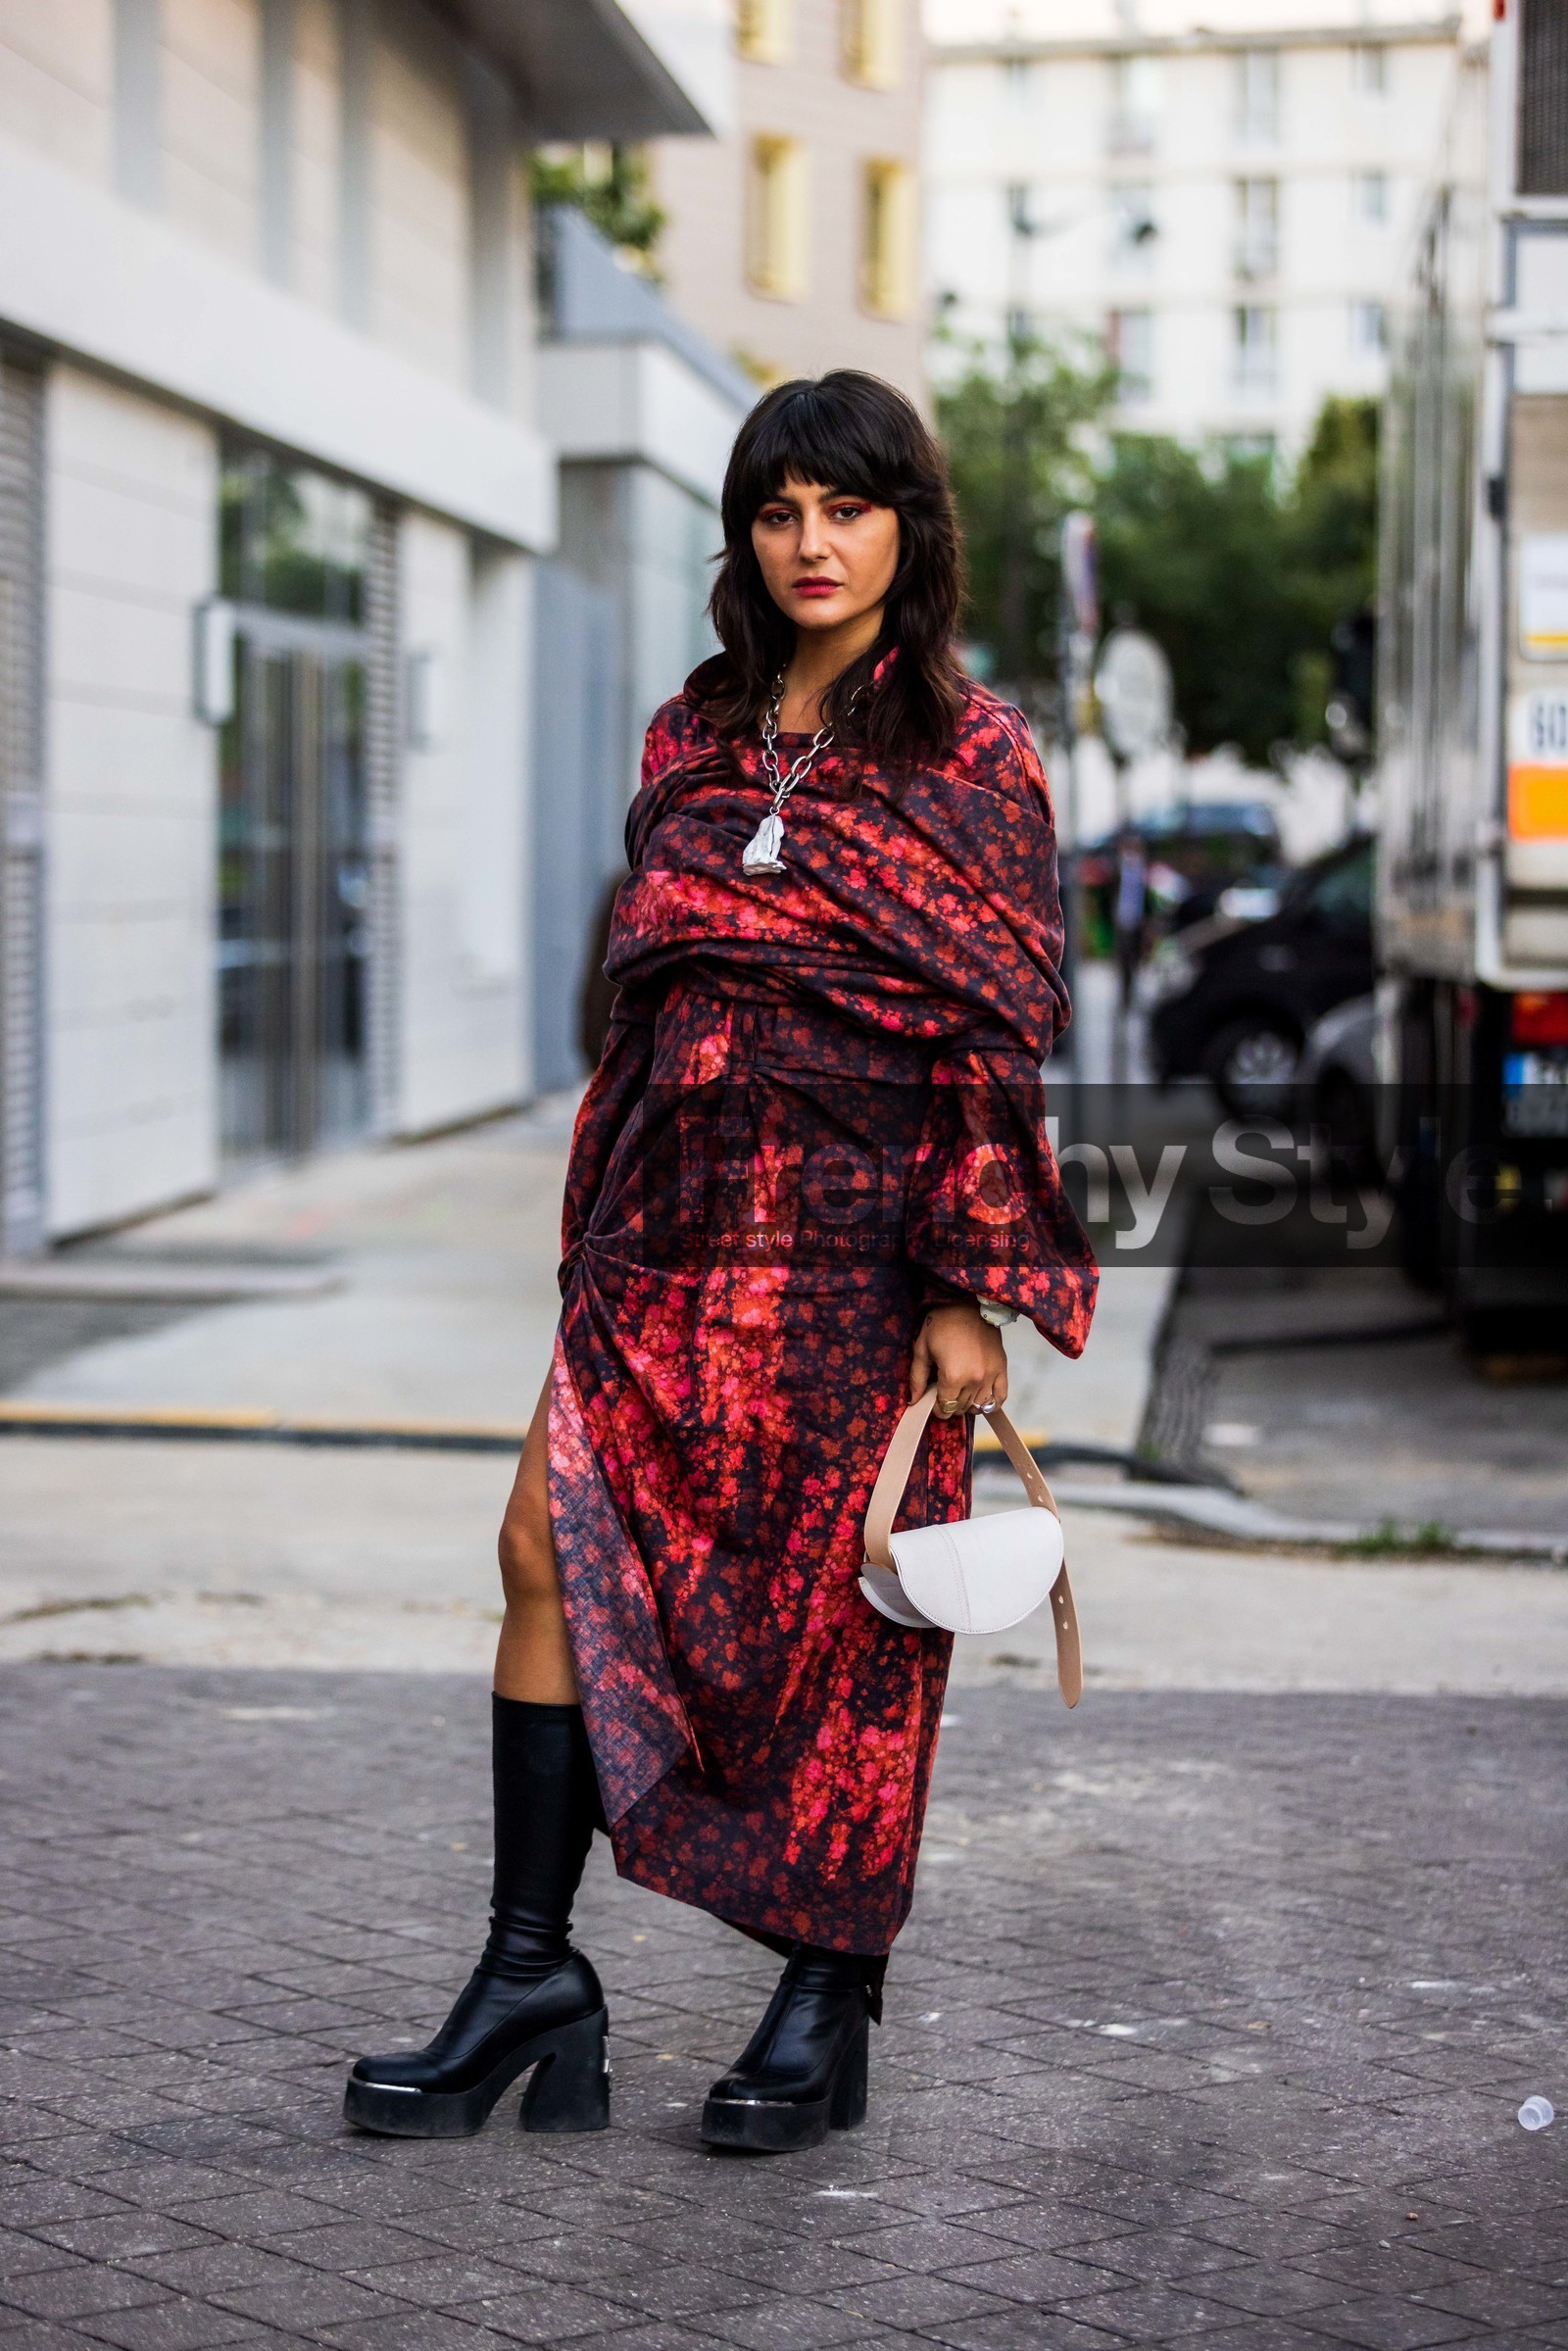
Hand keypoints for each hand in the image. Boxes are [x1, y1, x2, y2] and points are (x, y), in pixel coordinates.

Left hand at [909, 1301, 1008, 1418]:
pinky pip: (1000, 1397)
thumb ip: (917, 1378)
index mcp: (953, 1376)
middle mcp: (975, 1380)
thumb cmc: (942, 1323)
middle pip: (961, 1407)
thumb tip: (914, 1401)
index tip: (932, 1402)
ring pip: (978, 1406)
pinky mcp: (1001, 1368)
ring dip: (967, 1405)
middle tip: (943, 1394)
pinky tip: (980, 1400)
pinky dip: (991, 1404)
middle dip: (950, 1406)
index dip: (936, 1409)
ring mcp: (991, 1375)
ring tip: (959, 1394)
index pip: (945, 1408)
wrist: (968, 1303)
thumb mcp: (922, 1349)